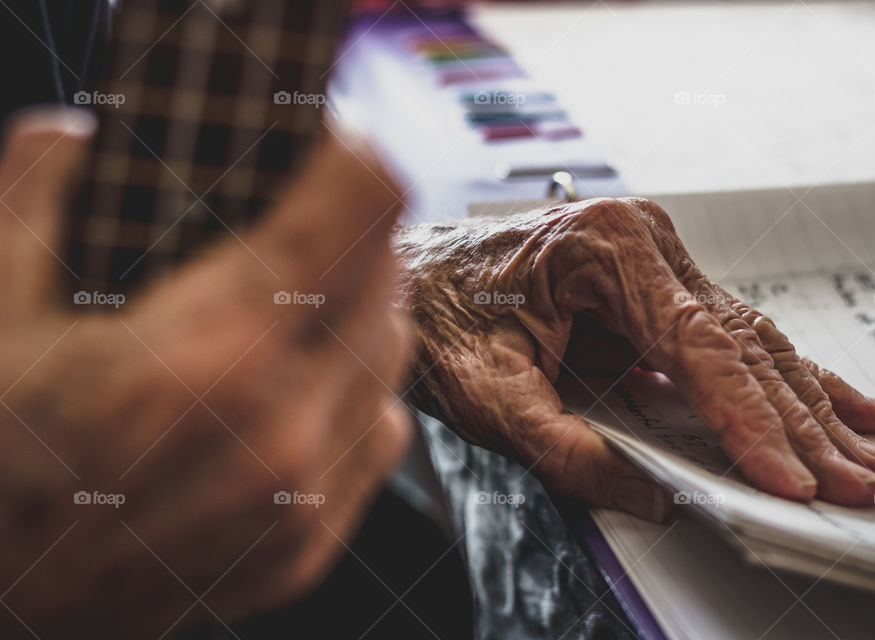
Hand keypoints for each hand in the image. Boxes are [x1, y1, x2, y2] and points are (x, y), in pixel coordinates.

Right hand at [0, 110, 411, 636]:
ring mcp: (306, 493)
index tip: (330, 144)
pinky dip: (354, 389)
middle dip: (351, 229)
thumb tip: (84, 137)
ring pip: (392, 351)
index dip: (353, 153)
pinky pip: (380, 427)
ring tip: (296, 298)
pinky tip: (298, 385)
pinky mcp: (311, 541)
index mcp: (214, 348)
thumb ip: (37, 196)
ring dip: (359, 307)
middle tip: (300, 216)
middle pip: (386, 272)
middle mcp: (284, 425)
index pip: (363, 203)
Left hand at [394, 197, 874, 519]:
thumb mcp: (485, 393)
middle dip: (795, 419)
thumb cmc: (436, 313)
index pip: (697, 343)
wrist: (409, 275)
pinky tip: (826, 401)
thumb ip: (562, 448)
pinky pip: (723, 338)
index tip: (785, 476)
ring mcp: (652, 256)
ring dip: (800, 403)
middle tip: (850, 479)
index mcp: (603, 246)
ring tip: (860, 451)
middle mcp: (641, 239)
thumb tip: (649, 496)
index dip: (746, 419)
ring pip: (745, 340)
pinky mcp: (652, 283)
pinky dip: (772, 379)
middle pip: (739, 341)